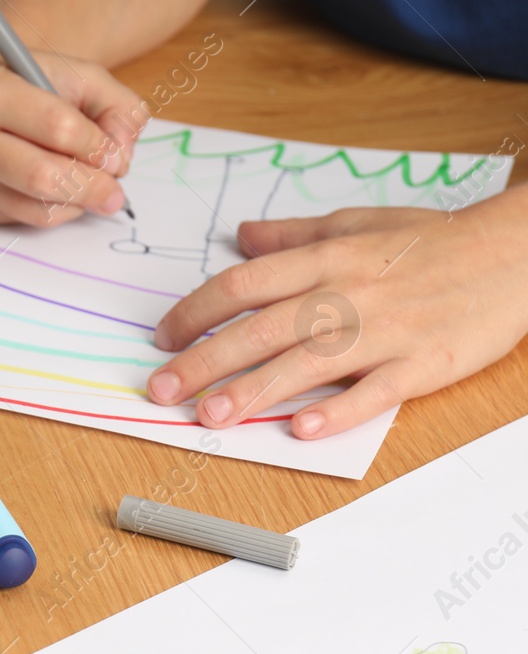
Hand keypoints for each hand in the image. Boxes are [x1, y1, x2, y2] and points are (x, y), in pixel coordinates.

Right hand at [0, 31, 141, 225]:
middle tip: (115, 192)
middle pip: (42, 176)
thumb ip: (115, 105)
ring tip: (91, 186)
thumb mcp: (73, 74)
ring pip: (36, 207)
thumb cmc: (24, 85)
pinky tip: (60, 190)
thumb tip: (121, 157)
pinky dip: (56, 210)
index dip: (96, 146)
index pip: (56, 127)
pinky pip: (26, 220)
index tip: (116, 156)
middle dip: (91, 186)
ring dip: (77, 202)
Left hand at [147, 191, 527, 437]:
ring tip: (210, 416)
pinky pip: (375, 390)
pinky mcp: (423, 362)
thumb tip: (240, 236)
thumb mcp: (355, 223)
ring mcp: (385, 330)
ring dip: (253, 390)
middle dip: (203, 361)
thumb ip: (293, 235)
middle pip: (260, 328)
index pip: (242, 285)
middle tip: (161, 389)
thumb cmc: (430, 240)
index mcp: (325, 259)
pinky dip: (338, 410)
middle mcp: (345, 294)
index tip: (162, 338)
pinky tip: (302, 430)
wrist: (515, 251)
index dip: (194, 312)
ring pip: (306, 362)